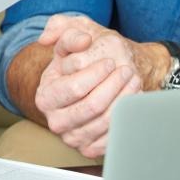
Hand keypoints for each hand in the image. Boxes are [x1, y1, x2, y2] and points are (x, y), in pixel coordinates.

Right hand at [33, 16, 151, 157]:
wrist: (92, 83)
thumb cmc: (81, 60)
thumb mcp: (71, 36)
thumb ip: (67, 30)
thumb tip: (81, 40)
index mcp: (45, 96)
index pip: (74, 88)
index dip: (96, 74)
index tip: (109, 62)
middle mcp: (55, 121)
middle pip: (92, 107)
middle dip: (114, 86)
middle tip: (127, 71)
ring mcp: (73, 138)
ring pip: (106, 122)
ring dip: (125, 99)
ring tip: (134, 80)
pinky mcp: (90, 148)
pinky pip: (113, 136)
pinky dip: (127, 117)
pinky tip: (132, 99)